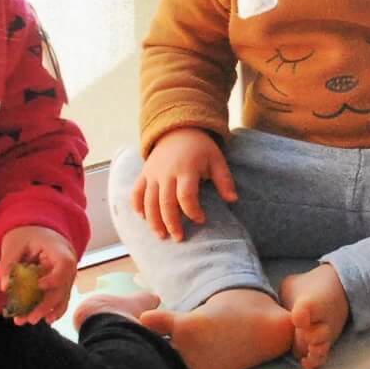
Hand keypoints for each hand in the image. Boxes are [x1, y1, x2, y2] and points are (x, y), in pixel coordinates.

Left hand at [0, 224, 78, 326]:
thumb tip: (5, 288)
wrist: (37, 230)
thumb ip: (8, 263)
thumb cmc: (25, 235)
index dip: (55, 278)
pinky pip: (62, 298)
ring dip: (48, 311)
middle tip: (30, 318)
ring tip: (30, 321)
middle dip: (47, 305)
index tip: (39, 286)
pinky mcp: (62, 282)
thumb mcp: (13, 244)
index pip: (65, 264)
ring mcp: (67, 274)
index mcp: (58, 248)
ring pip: (63, 296)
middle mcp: (68, 262)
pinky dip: (54, 309)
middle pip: (63, 286)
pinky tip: (45, 320)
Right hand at [130, 127, 235, 241]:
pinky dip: (137, 205)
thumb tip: (233, 200)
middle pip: (165, 202)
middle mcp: (166, 173)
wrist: (177, 130)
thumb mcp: (216, 159)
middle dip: (171, 223)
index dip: (193, 211)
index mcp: (186, 169)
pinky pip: (136, 192)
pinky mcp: (144, 174)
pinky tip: (142, 218)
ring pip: (149, 201)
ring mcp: (152, 174)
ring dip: (154, 220)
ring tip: (161, 235)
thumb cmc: (200, 148)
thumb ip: (224, 180)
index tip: (201, 220)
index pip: (186, 196)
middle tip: (179, 238)